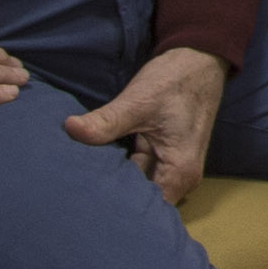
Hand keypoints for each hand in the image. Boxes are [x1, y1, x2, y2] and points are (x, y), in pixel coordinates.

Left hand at [63, 45, 229, 203]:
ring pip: (138, 184)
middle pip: (142, 200)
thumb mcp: (137, 103)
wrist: (198, 60)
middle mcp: (180, 177)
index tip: (86, 206)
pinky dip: (121, 166)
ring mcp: (172, 166)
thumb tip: (69, 128)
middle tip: (76, 195)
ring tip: (81, 183)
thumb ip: (105, 122)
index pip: (147, 209)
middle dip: (113, 197)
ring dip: (116, 181)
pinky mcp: (163, 154)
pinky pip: (139, 169)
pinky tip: (97, 165)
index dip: (117, 208)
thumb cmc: (176, 81)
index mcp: (179, 172)